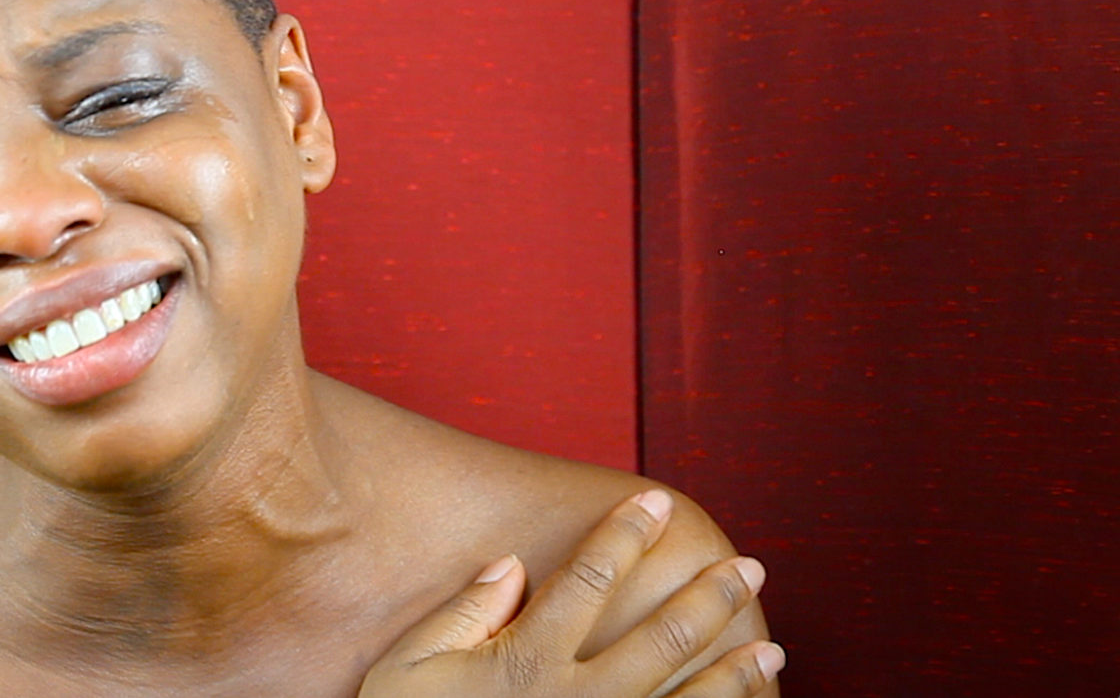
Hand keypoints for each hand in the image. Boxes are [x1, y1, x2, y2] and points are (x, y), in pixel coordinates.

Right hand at [358, 490, 783, 696]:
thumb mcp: (408, 666)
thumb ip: (461, 613)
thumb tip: (510, 566)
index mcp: (527, 656)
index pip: (590, 577)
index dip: (625, 533)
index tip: (657, 502)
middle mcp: (575, 696)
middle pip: (661, 636)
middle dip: (711, 597)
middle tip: (752, 569)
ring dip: (734, 675)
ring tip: (772, 651)